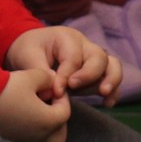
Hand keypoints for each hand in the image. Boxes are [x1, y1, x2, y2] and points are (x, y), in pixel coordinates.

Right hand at [0, 66, 71, 141]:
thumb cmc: (8, 87)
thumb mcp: (32, 76)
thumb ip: (48, 78)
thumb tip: (53, 81)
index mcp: (48, 122)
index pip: (65, 112)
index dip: (62, 98)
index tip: (53, 88)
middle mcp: (39, 137)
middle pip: (60, 137)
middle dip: (60, 122)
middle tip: (52, 105)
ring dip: (50, 131)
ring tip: (41, 113)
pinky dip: (37, 135)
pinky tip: (29, 118)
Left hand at [6, 22, 121, 100]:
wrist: (31, 49)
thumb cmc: (28, 50)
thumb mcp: (26, 56)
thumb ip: (39, 70)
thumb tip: (56, 88)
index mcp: (67, 38)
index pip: (73, 58)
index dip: (66, 76)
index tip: (56, 92)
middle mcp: (85, 45)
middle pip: (99, 57)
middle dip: (90, 74)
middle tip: (74, 88)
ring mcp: (93, 58)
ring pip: (112, 65)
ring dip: (110, 80)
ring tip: (104, 96)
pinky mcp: (96, 71)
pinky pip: (111, 77)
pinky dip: (114, 90)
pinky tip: (108, 103)